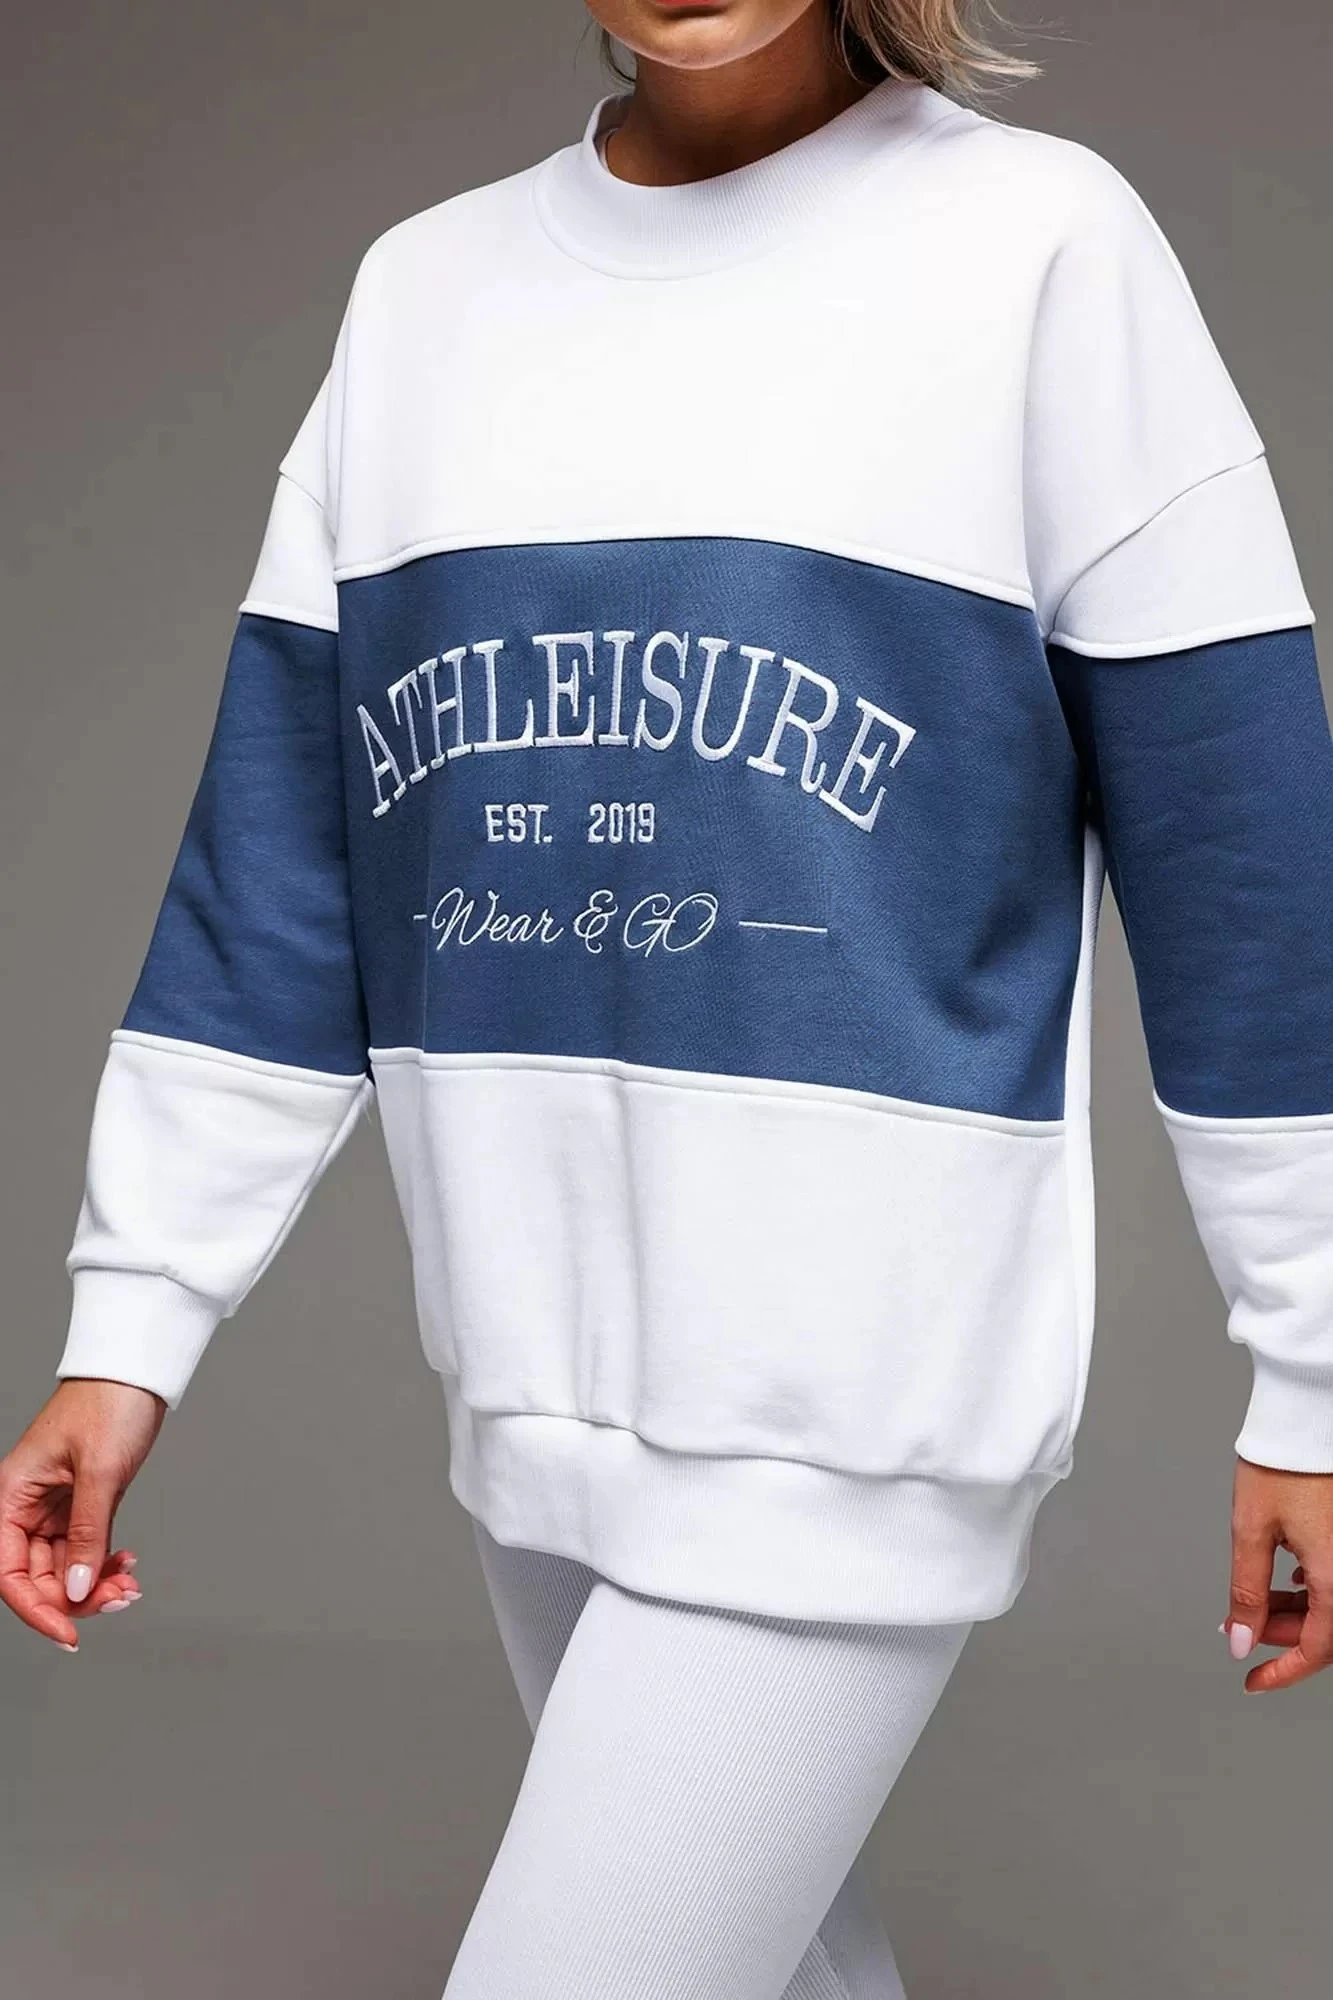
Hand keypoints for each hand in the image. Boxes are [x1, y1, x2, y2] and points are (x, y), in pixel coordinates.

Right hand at [0, 1379, 165, 1651]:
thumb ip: (87, 1534)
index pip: (7, 1572)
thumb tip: (77, 1591)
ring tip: (129, 1583)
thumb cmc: (109, 1403)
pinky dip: (103, 1562)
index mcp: (11, 1495)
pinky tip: (126, 1564)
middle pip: (36, 1576)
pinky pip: (83, 1549)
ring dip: (94, 1583)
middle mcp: (26, 1505)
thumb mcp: (100, 1472)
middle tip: (118, 1596)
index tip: (68, 1633)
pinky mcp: (82, 1503)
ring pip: (64, 1567)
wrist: (135, 1368)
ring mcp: (54, 1506)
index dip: (35, 1608)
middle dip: (76, 1597)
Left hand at [1224, 1456, 1332, 1692]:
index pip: (1317, 1648)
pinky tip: (1288, 1577)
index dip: (1283, 1671)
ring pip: (1329, 1602)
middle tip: (1239, 1628)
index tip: (1253, 1679)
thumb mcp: (1251, 1530)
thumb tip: (1243, 1639)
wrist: (1304, 1416)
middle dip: (1279, 1635)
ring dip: (1292, 1610)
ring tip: (1253, 1602)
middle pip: (1324, 1627)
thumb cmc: (1282, 1461)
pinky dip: (1309, 1587)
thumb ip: (1247, 1591)